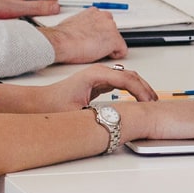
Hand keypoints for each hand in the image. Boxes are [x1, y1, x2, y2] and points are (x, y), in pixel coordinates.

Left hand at [0, 0, 60, 17]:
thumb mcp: (17, 8)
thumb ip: (40, 8)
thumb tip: (56, 8)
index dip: (47, 5)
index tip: (34, 11)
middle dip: (39, 4)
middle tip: (22, 9)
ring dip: (32, 3)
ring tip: (16, 6)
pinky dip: (26, 0)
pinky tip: (15, 3)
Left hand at [28, 67, 157, 113]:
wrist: (38, 103)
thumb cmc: (53, 105)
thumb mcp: (78, 113)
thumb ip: (99, 115)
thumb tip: (117, 120)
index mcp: (96, 74)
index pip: (127, 79)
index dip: (141, 91)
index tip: (149, 103)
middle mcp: (99, 72)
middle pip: (131, 76)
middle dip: (146, 89)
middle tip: (155, 103)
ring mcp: (99, 76)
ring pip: (128, 78)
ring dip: (141, 88)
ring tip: (150, 102)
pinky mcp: (99, 82)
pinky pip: (122, 82)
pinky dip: (133, 90)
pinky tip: (137, 99)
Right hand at [37, 8, 127, 63]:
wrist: (61, 42)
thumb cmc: (63, 36)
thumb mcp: (74, 23)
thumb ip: (84, 25)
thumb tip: (84, 32)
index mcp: (94, 12)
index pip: (104, 23)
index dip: (100, 34)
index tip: (95, 39)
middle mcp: (104, 17)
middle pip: (112, 31)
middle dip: (105, 39)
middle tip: (94, 47)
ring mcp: (111, 28)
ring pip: (117, 40)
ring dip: (109, 47)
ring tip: (94, 51)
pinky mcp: (115, 40)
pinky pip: (122, 51)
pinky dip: (115, 55)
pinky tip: (102, 55)